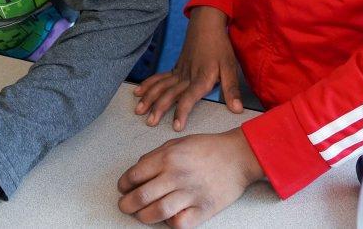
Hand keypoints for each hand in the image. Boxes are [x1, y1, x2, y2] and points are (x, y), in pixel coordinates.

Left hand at [118, 128, 262, 227]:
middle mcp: (176, 175)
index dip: (123, 185)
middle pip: (141, 197)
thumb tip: (137, 171)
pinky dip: (169, 223)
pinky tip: (168, 217)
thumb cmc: (209, 147)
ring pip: (156, 213)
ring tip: (141, 214)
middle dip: (127, 204)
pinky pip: (179, 223)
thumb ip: (156, 155)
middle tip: (125, 206)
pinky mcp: (203, 209)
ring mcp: (190, 193)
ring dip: (143, 216)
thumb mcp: (178, 143)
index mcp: (168, 157)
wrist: (239, 155)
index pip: (134, 175)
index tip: (123, 189)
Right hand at [134, 6, 242, 130]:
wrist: (207, 25)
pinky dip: (148, 85)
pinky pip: (159, 78)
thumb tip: (237, 109)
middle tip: (150, 122)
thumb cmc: (220, 46)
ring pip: (161, 86)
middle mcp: (187, 76)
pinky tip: (138, 92)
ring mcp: (179, 72)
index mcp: (201, 78)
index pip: (189, 98)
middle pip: (170, 94)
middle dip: (158, 108)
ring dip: (149, 98)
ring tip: (139, 110)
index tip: (176, 126)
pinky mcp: (175, 68)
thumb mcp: (230, 67)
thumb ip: (231, 89)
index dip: (182, 112)